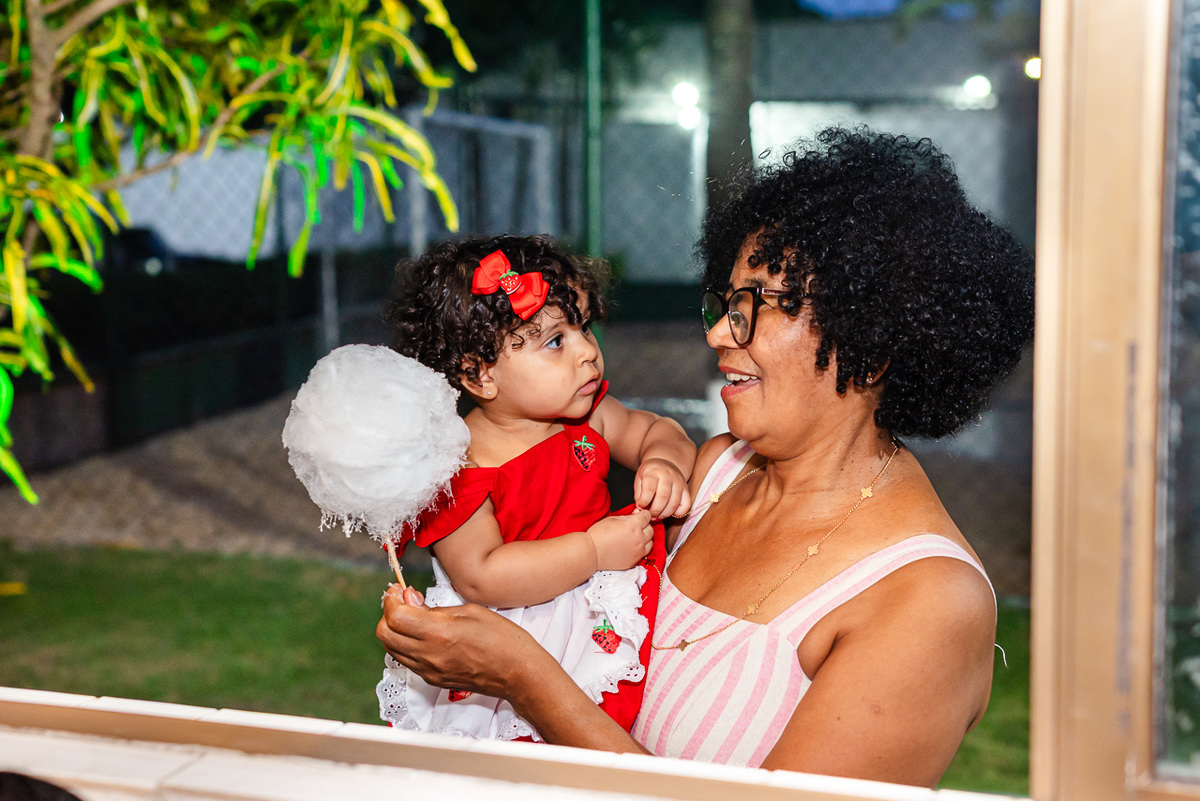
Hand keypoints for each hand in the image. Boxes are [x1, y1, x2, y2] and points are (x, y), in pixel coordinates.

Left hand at [376, 584, 547, 698]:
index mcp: (439, 633)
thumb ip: (435, 607)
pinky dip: (405, 644)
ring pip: (391, 649)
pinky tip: (422, 634)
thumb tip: (410, 599)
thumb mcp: (470, 610)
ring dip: (394, 630)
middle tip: (401, 601)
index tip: (398, 590)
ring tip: (412, 616)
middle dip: (387, 613)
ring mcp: (429, 670)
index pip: (395, 615)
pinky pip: (406, 661)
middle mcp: (429, 654)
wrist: (517, 673)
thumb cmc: (502, 639)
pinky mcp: (433, 680)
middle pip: (385, 634)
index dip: (391, 599)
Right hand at [585, 509, 653, 570]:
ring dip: (646, 538)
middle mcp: (638, 538)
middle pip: (651, 529)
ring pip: (650, 542)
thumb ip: (627, 517)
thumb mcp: (613, 519)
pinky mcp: (635, 560)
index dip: (643, 514)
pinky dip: (642, 548)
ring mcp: (638, 550)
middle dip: (645, 526)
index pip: (647, 516)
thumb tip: (635, 516)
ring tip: (636, 537)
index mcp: (633, 525)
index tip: (640, 515)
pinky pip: (644, 552)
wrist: (592, 552)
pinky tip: (633, 546)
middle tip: (637, 526)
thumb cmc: (599, 535)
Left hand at [634, 457, 692, 518]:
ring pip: (674, 503)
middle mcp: (668, 475)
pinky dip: (678, 513)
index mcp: (653, 471)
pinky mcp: (686, 489)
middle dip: (654, 511)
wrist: (664, 463)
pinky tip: (669, 511)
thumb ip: (638, 494)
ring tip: (657, 515)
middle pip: (663, 498)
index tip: (640, 506)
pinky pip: (686, 505)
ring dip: (664, 514)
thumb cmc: (650, 474)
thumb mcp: (639, 479)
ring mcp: (679, 482)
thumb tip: (640, 509)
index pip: (649, 489)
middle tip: (650, 515)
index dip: (643, 502)